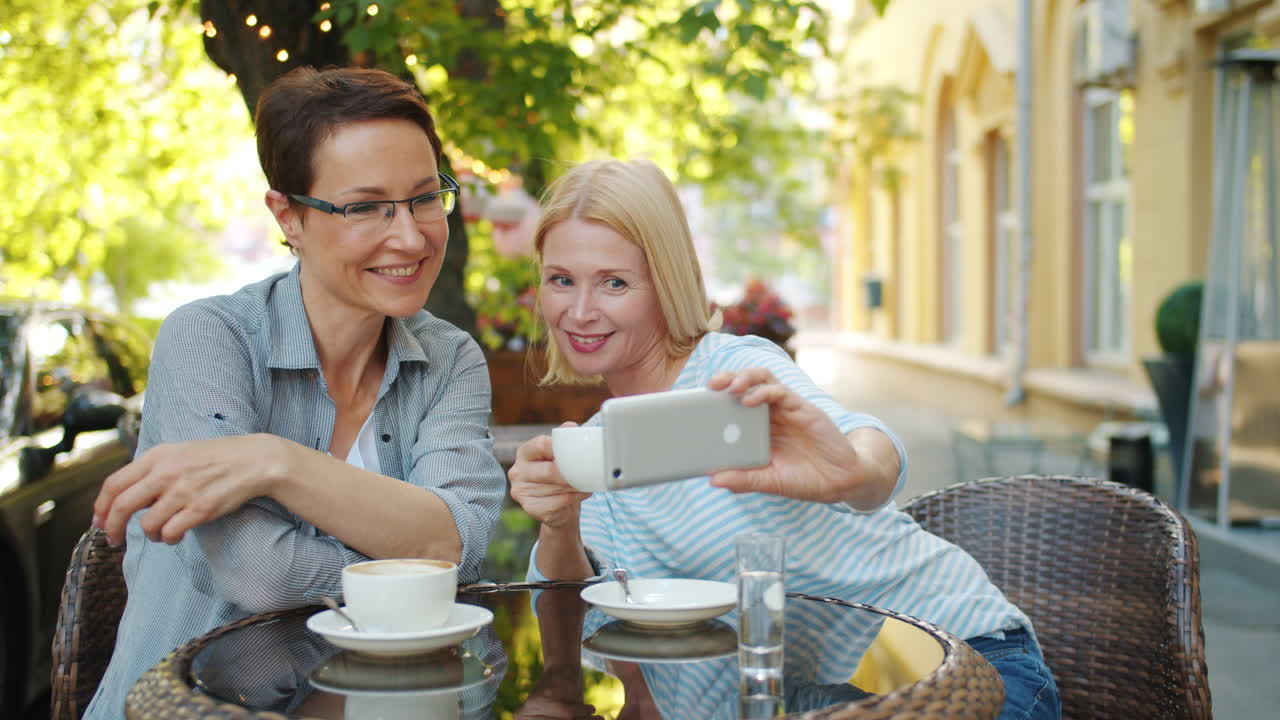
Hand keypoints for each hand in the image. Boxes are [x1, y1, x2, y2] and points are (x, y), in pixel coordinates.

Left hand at [93, 434, 286, 545]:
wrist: (254, 460)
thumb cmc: (215, 458)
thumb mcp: (178, 453)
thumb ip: (151, 471)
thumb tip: (123, 498)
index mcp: (157, 456)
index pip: (114, 484)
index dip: (101, 507)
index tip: (98, 522)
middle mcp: (166, 472)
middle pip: (122, 506)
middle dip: (112, 528)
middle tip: (113, 540)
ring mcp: (184, 491)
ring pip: (147, 525)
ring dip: (149, 536)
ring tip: (160, 534)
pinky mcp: (201, 508)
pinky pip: (170, 532)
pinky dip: (168, 539)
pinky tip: (175, 536)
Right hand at [507, 423, 592, 529]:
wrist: (559, 507)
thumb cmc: (560, 476)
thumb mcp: (561, 456)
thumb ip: (565, 440)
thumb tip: (570, 427)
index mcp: (525, 452)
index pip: (541, 444)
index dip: (560, 447)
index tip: (576, 451)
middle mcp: (518, 471)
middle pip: (549, 470)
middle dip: (570, 473)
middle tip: (586, 473)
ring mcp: (520, 491)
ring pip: (555, 488)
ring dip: (575, 487)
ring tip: (585, 484)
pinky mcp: (530, 508)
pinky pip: (557, 503)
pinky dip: (573, 499)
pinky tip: (578, 495)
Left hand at [705, 368, 888, 504]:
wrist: (842, 481)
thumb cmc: (804, 479)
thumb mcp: (770, 482)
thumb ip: (745, 479)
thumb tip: (713, 480)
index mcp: (757, 428)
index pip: (731, 403)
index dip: (714, 399)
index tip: (693, 403)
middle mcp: (769, 414)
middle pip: (744, 384)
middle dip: (725, 379)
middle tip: (709, 386)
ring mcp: (786, 408)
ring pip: (762, 379)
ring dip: (743, 378)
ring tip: (728, 387)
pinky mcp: (803, 408)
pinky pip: (781, 391)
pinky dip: (764, 392)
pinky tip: (751, 400)